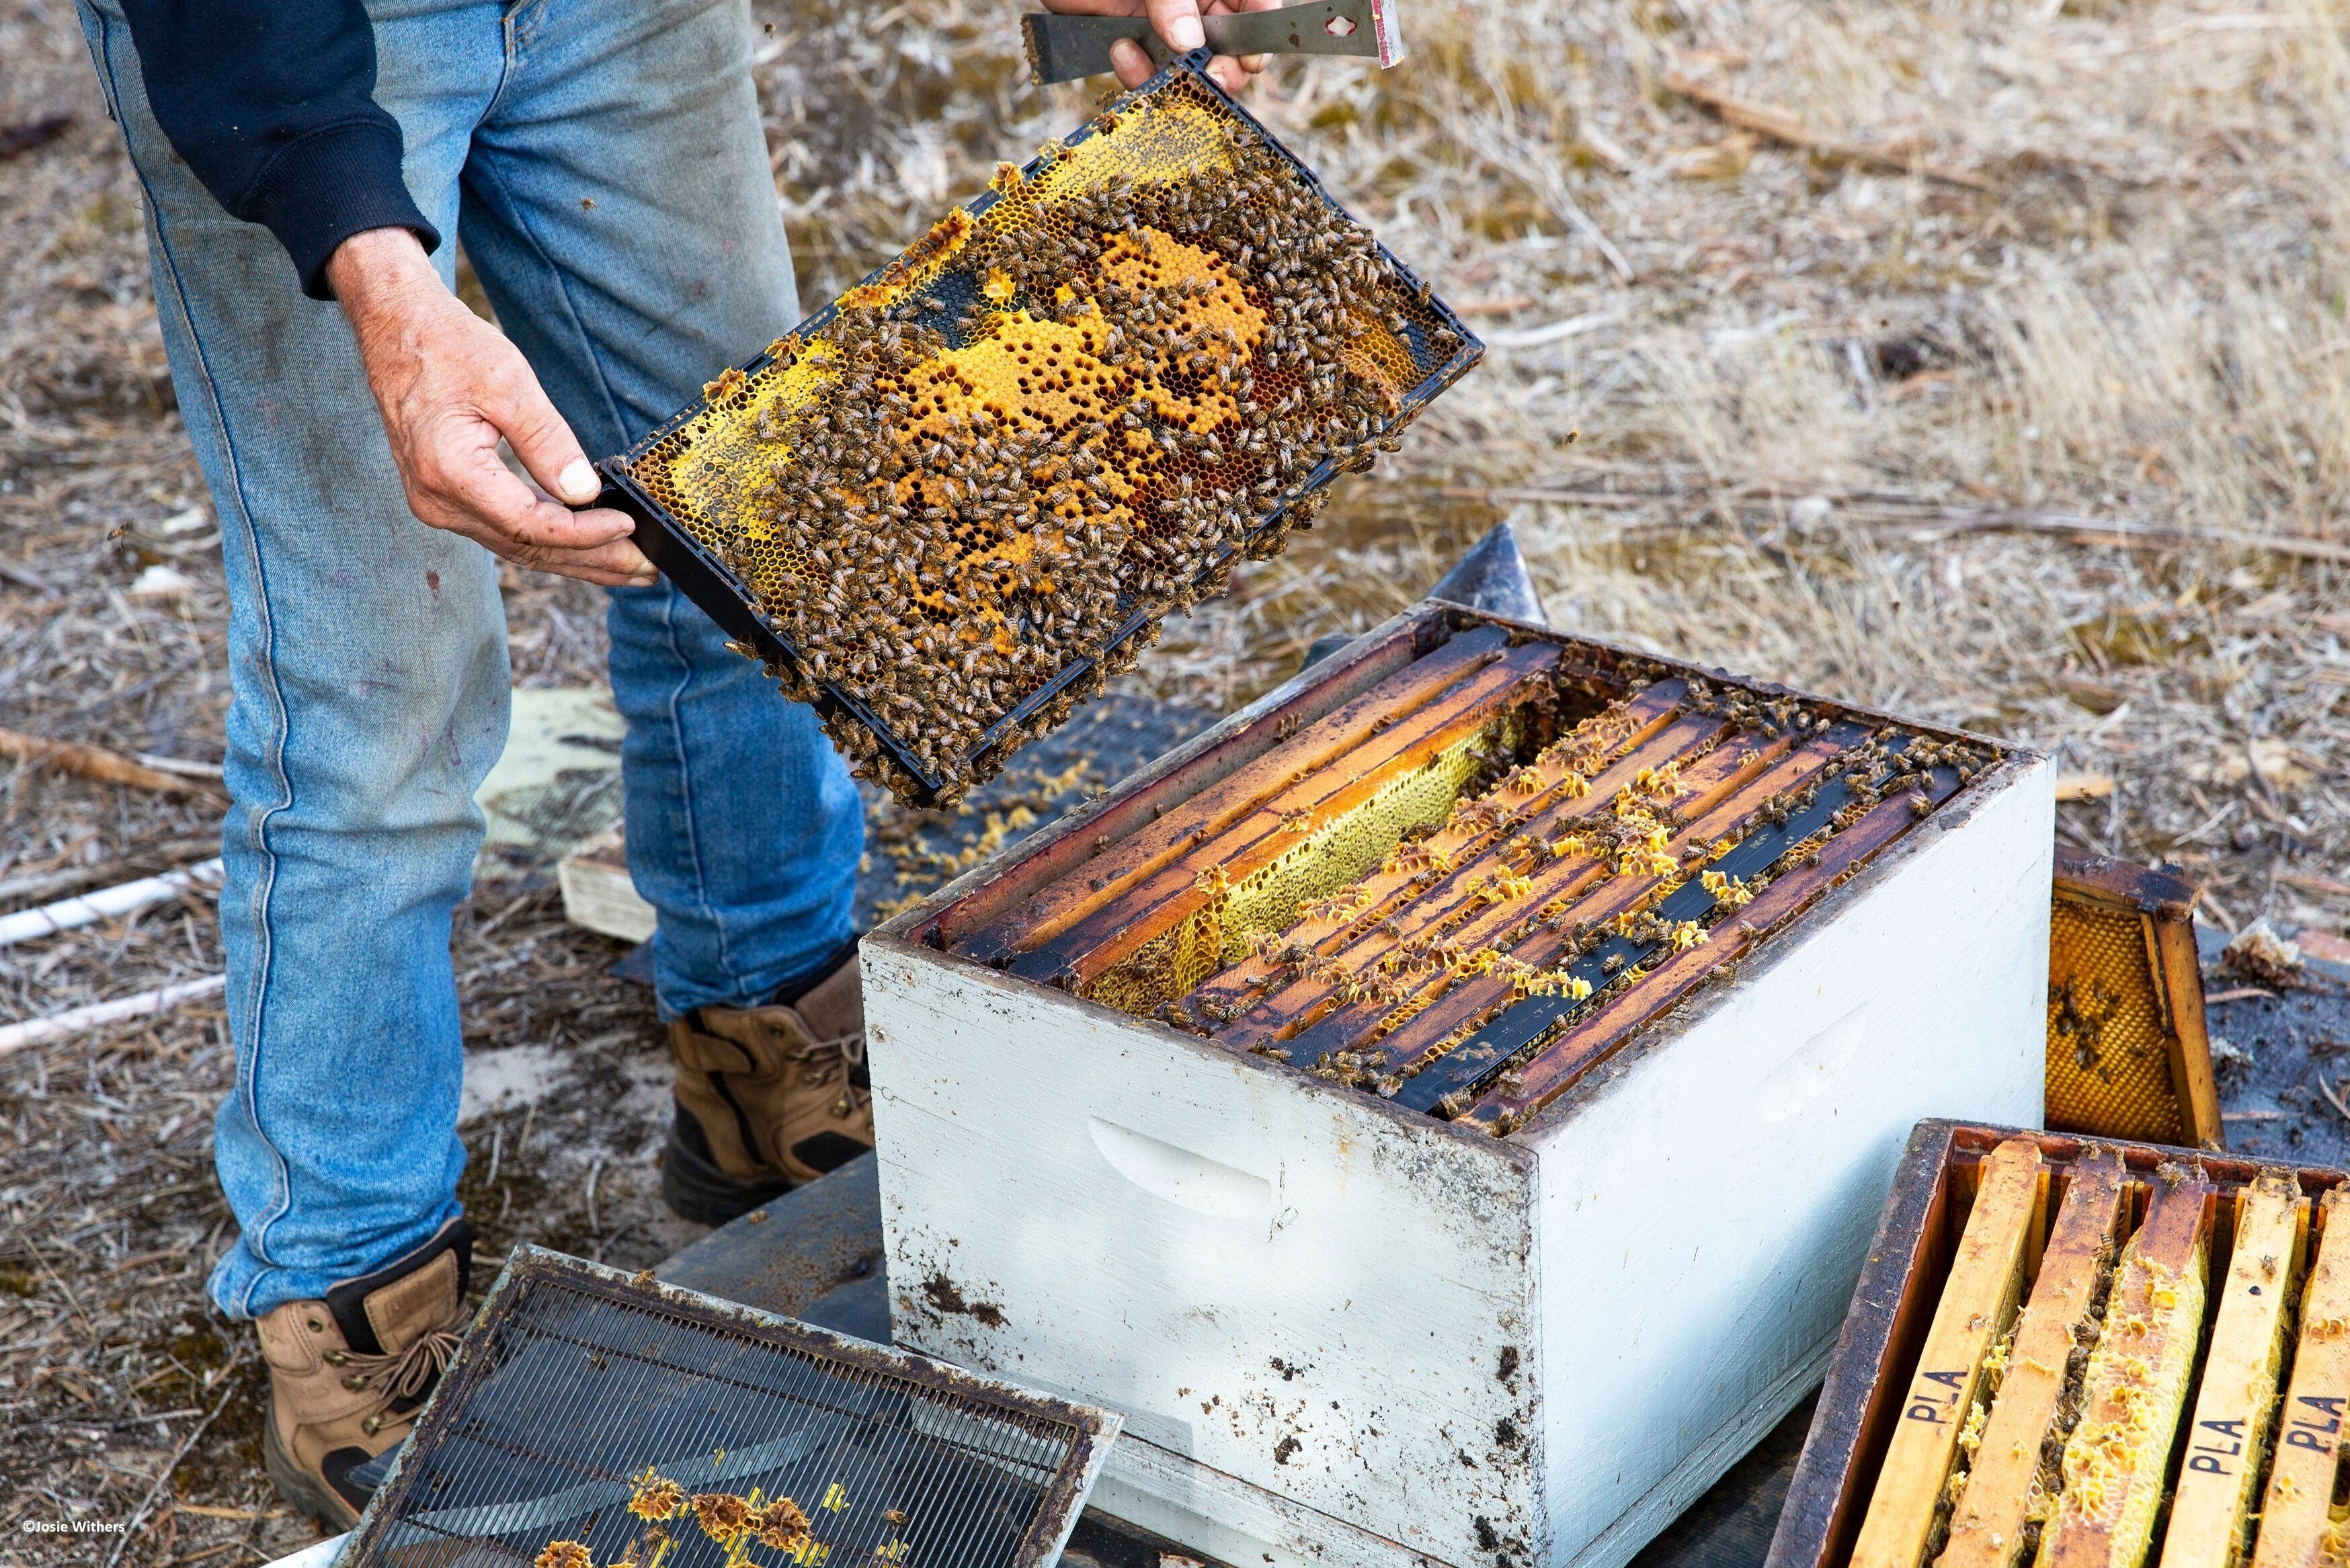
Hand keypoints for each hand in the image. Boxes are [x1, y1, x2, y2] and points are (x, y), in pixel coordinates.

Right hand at [327, 228, 656, 586]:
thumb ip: (547, 440)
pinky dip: (550, 542)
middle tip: (647, 570)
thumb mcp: (507, 382)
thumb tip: (584, 491)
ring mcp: (439, 504)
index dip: (584, 534)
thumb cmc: (448, 347)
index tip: (629, 526)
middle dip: (593, 561)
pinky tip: (588, 547)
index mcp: (450, 472)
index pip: (529, 526)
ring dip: (577, 560)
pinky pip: (506, 532)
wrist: (398, 330)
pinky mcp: (449, 498)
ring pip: (519, 548)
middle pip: (528, 549)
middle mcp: (438, 500)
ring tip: (630, 569)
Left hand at [1038, 0, 1283, 93]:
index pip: (1253, 8)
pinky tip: (1121, 50)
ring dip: (1170, 77)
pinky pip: (1149, 78)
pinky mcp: (1136, 48)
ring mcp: (1166, 32)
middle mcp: (1196, 9)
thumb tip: (1189, 43)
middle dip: (1217, 72)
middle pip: (1228, 53)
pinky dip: (1137, 75)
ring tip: (1133, 52)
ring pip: (1188, 74)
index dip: (1257, 37)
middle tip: (1203, 79)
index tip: (1250, 62)